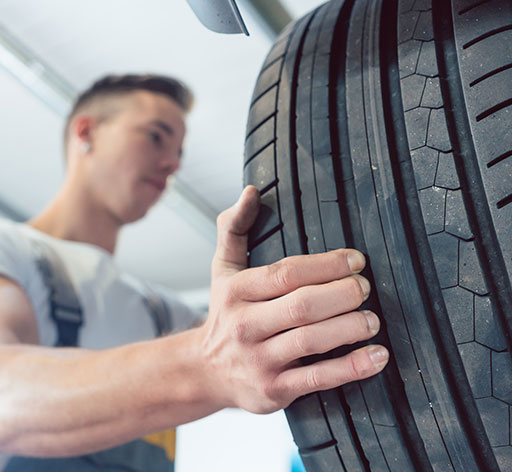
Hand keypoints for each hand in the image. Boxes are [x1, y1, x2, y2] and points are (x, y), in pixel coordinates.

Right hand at [199, 185, 388, 413]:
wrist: (205, 371)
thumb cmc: (225, 314)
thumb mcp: (222, 269)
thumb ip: (234, 228)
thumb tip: (252, 191)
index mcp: (235, 292)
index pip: (285, 274)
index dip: (326, 265)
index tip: (356, 260)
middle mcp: (244, 325)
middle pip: (302, 306)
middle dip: (343, 294)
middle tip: (365, 287)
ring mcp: (259, 360)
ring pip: (312, 340)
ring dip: (351, 327)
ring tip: (372, 318)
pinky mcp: (274, 390)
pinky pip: (318, 378)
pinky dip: (353, 367)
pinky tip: (377, 356)